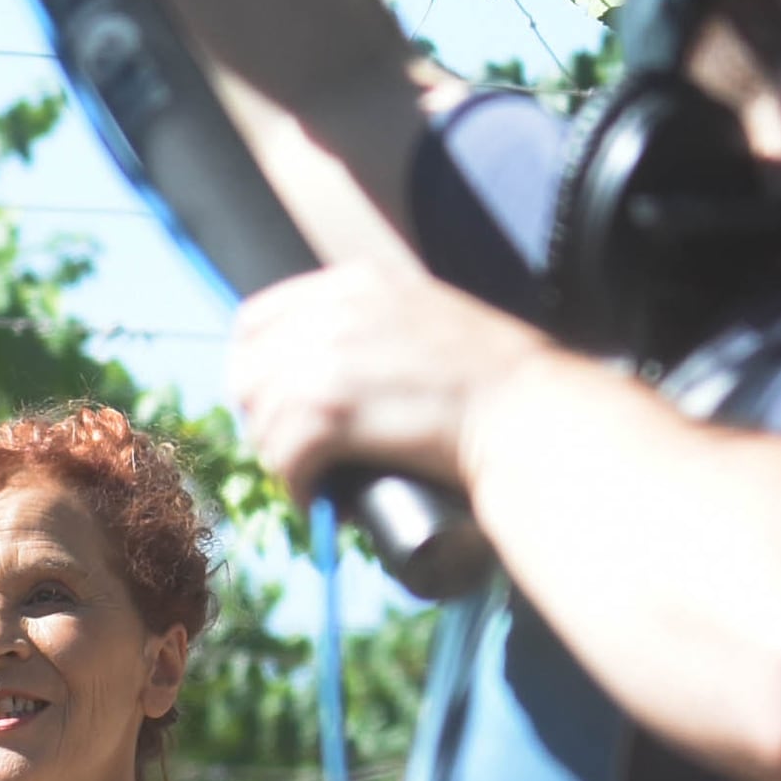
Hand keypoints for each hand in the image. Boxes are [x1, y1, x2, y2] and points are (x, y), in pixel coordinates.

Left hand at [230, 263, 567, 500]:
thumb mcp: (427, 319)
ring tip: (318, 477)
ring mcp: (329, 360)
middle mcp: (335, 312)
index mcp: (356, 282)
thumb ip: (373, 328)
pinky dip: (297, 486)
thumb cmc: (499, 383)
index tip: (273, 401)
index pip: (256, 320)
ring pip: (263, 420)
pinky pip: (282, 457)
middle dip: (264, 417)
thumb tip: (319, 370)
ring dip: (284, 458)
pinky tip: (320, 497)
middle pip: (247, 372)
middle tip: (296, 449)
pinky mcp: (332, 411)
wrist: (533, 415)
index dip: (256, 367)